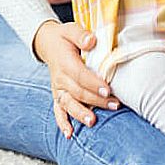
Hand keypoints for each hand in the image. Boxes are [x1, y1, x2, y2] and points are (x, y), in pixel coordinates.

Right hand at [33, 20, 120, 138]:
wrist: (49, 43)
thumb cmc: (65, 38)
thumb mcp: (71, 29)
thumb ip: (81, 34)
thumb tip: (91, 41)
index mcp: (64, 61)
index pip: (79, 74)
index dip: (93, 83)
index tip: (108, 89)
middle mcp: (60, 77)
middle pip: (78, 92)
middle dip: (96, 100)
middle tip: (115, 105)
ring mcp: (58, 88)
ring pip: (68, 104)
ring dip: (81, 114)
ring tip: (93, 121)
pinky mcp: (57, 95)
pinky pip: (58, 111)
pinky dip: (62, 123)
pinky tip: (70, 134)